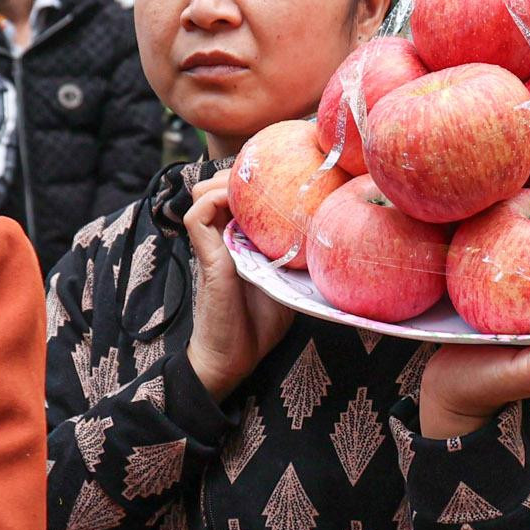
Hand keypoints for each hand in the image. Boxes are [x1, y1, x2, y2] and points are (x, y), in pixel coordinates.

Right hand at [181, 172, 292, 401]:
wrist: (235, 357)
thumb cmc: (260, 324)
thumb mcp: (288, 281)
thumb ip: (297, 257)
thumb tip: (333, 238)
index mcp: (241, 238)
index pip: (240, 193)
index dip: (255, 177)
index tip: (286, 171)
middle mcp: (223, 235)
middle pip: (220, 183)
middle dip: (243, 172)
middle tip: (273, 175)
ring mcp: (212, 244)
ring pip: (203, 191)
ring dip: (226, 182)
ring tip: (253, 186)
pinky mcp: (205, 256)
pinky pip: (197, 215)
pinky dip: (213, 201)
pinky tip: (238, 205)